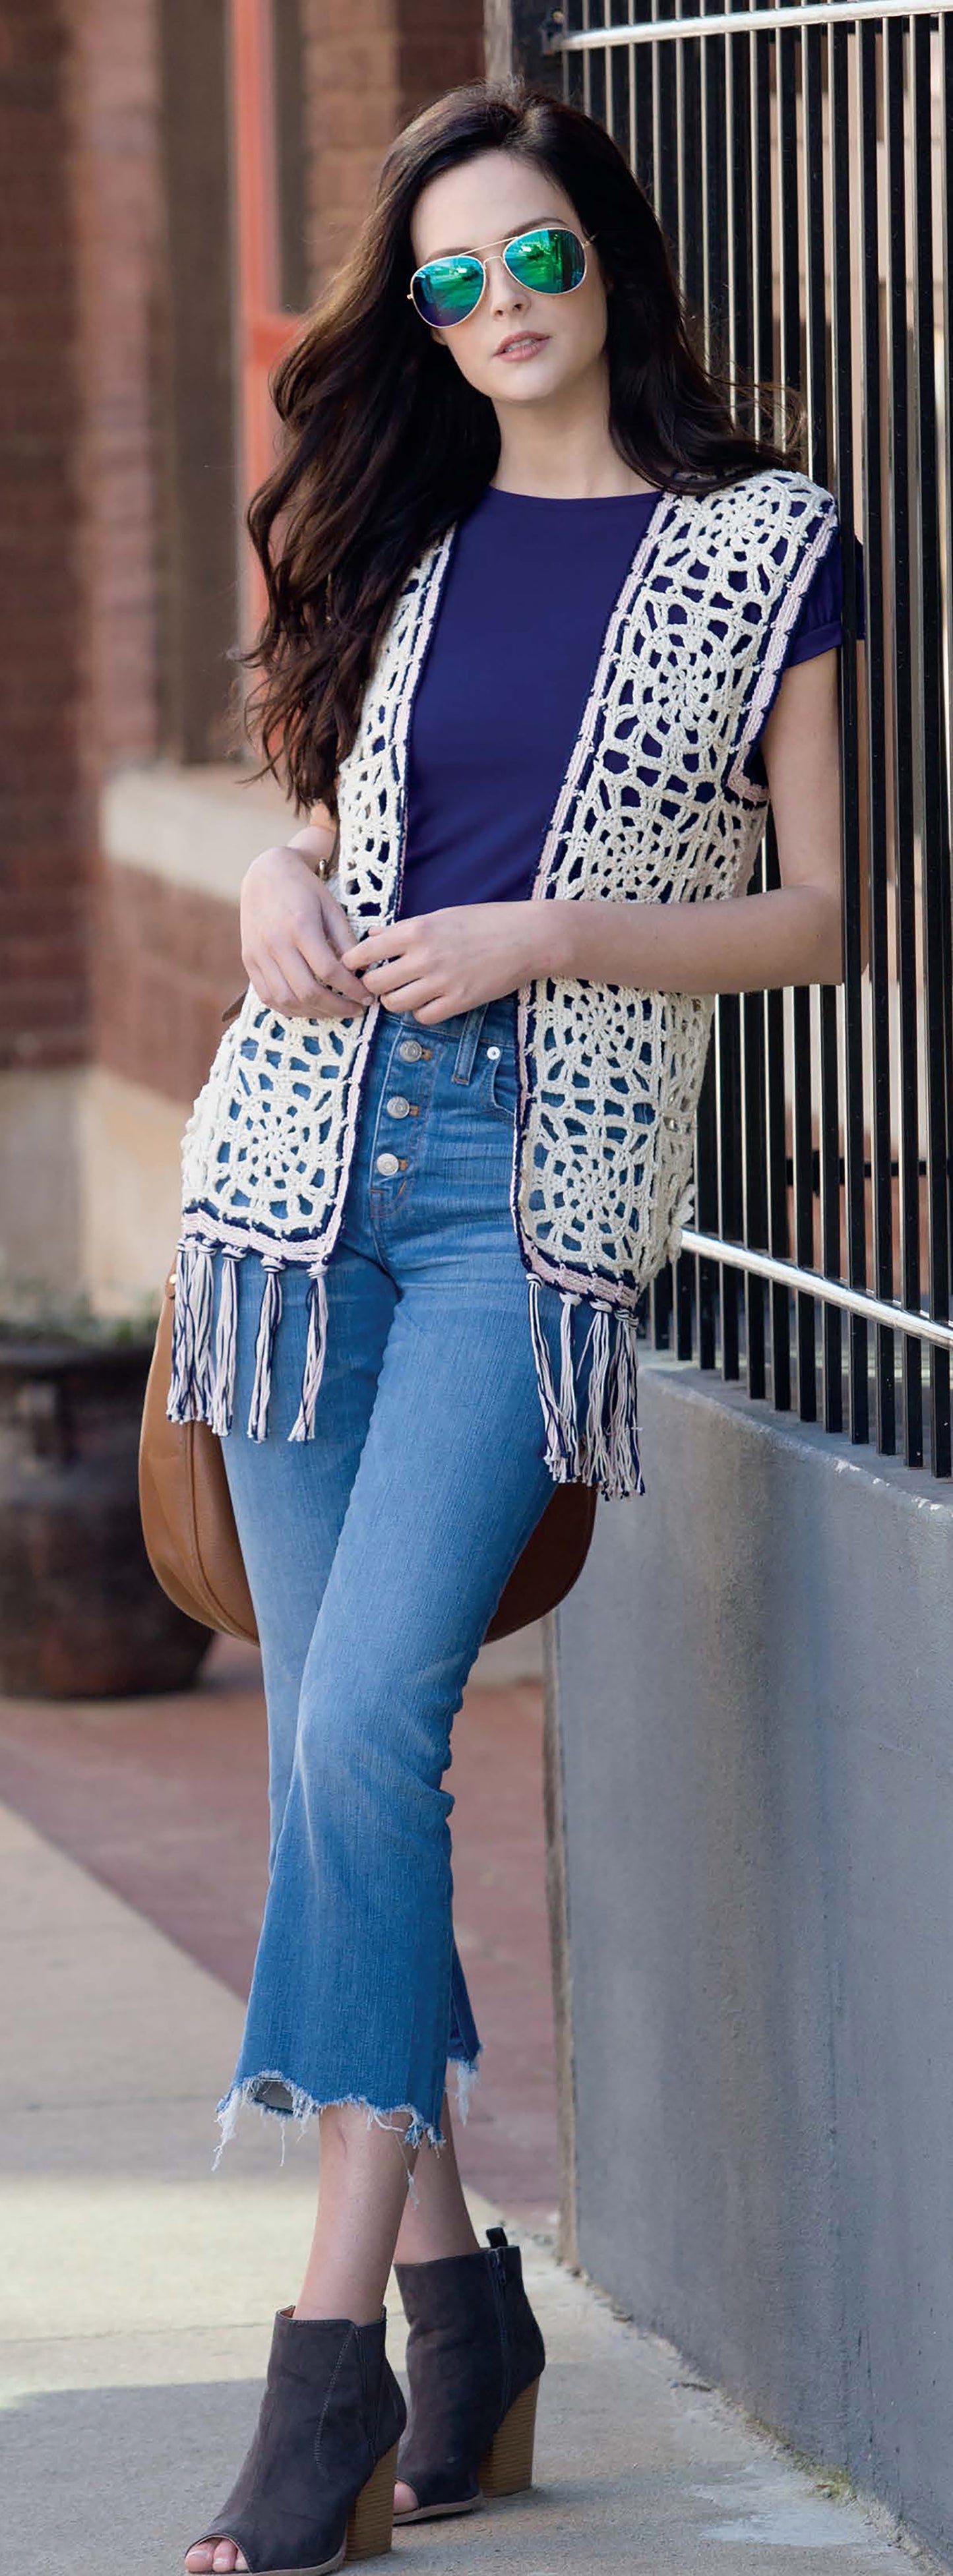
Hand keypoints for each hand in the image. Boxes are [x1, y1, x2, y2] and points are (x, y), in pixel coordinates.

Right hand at [240, 846, 369, 1017]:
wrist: (266, 874)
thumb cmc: (305, 890)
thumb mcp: (332, 908)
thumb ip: (346, 941)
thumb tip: (360, 974)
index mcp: (300, 926)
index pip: (329, 971)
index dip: (351, 990)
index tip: (367, 997)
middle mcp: (276, 943)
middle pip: (307, 991)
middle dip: (336, 1008)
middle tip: (355, 1010)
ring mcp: (259, 954)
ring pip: (287, 1000)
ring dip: (314, 1013)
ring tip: (334, 1011)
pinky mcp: (249, 960)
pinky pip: (267, 996)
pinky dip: (289, 1009)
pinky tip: (308, 1007)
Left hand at [338, 902, 557, 1021]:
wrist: (527, 937)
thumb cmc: (484, 921)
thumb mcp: (441, 915)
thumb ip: (403, 929)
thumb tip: (372, 936)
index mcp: (417, 930)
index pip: (365, 952)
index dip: (354, 963)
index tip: (354, 967)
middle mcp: (425, 956)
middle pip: (375, 983)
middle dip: (373, 985)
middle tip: (380, 983)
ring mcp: (442, 982)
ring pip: (395, 1004)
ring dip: (396, 1000)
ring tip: (405, 992)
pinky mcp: (459, 1001)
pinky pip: (423, 1016)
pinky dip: (421, 1011)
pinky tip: (429, 1000)